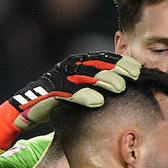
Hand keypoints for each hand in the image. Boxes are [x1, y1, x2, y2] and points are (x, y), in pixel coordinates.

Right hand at [11, 52, 141, 127]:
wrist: (29, 109)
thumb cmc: (62, 101)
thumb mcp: (83, 90)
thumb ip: (100, 86)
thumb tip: (127, 88)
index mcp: (80, 64)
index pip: (104, 59)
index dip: (122, 62)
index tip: (139, 68)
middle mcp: (71, 67)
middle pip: (98, 64)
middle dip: (118, 68)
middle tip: (135, 75)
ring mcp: (61, 78)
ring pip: (86, 76)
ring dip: (105, 80)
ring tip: (121, 87)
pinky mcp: (52, 92)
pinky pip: (70, 93)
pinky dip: (84, 96)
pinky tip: (98, 101)